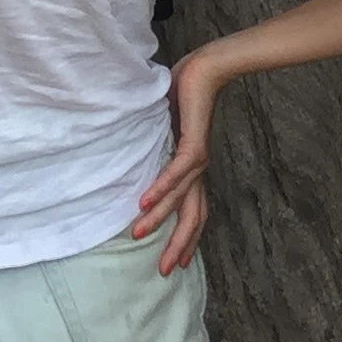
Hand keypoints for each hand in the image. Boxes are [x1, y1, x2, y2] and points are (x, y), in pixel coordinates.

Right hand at [132, 49, 220, 271]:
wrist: (206, 70)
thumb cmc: (185, 96)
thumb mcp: (167, 130)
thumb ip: (157, 148)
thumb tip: (136, 158)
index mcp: (194, 171)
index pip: (193, 213)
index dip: (186, 240)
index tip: (176, 264)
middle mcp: (199, 171)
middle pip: (192, 218)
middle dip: (178, 246)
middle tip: (163, 271)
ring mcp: (198, 160)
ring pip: (180, 199)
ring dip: (158, 219)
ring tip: (138, 235)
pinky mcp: (194, 145)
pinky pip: (175, 173)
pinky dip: (160, 189)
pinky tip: (145, 202)